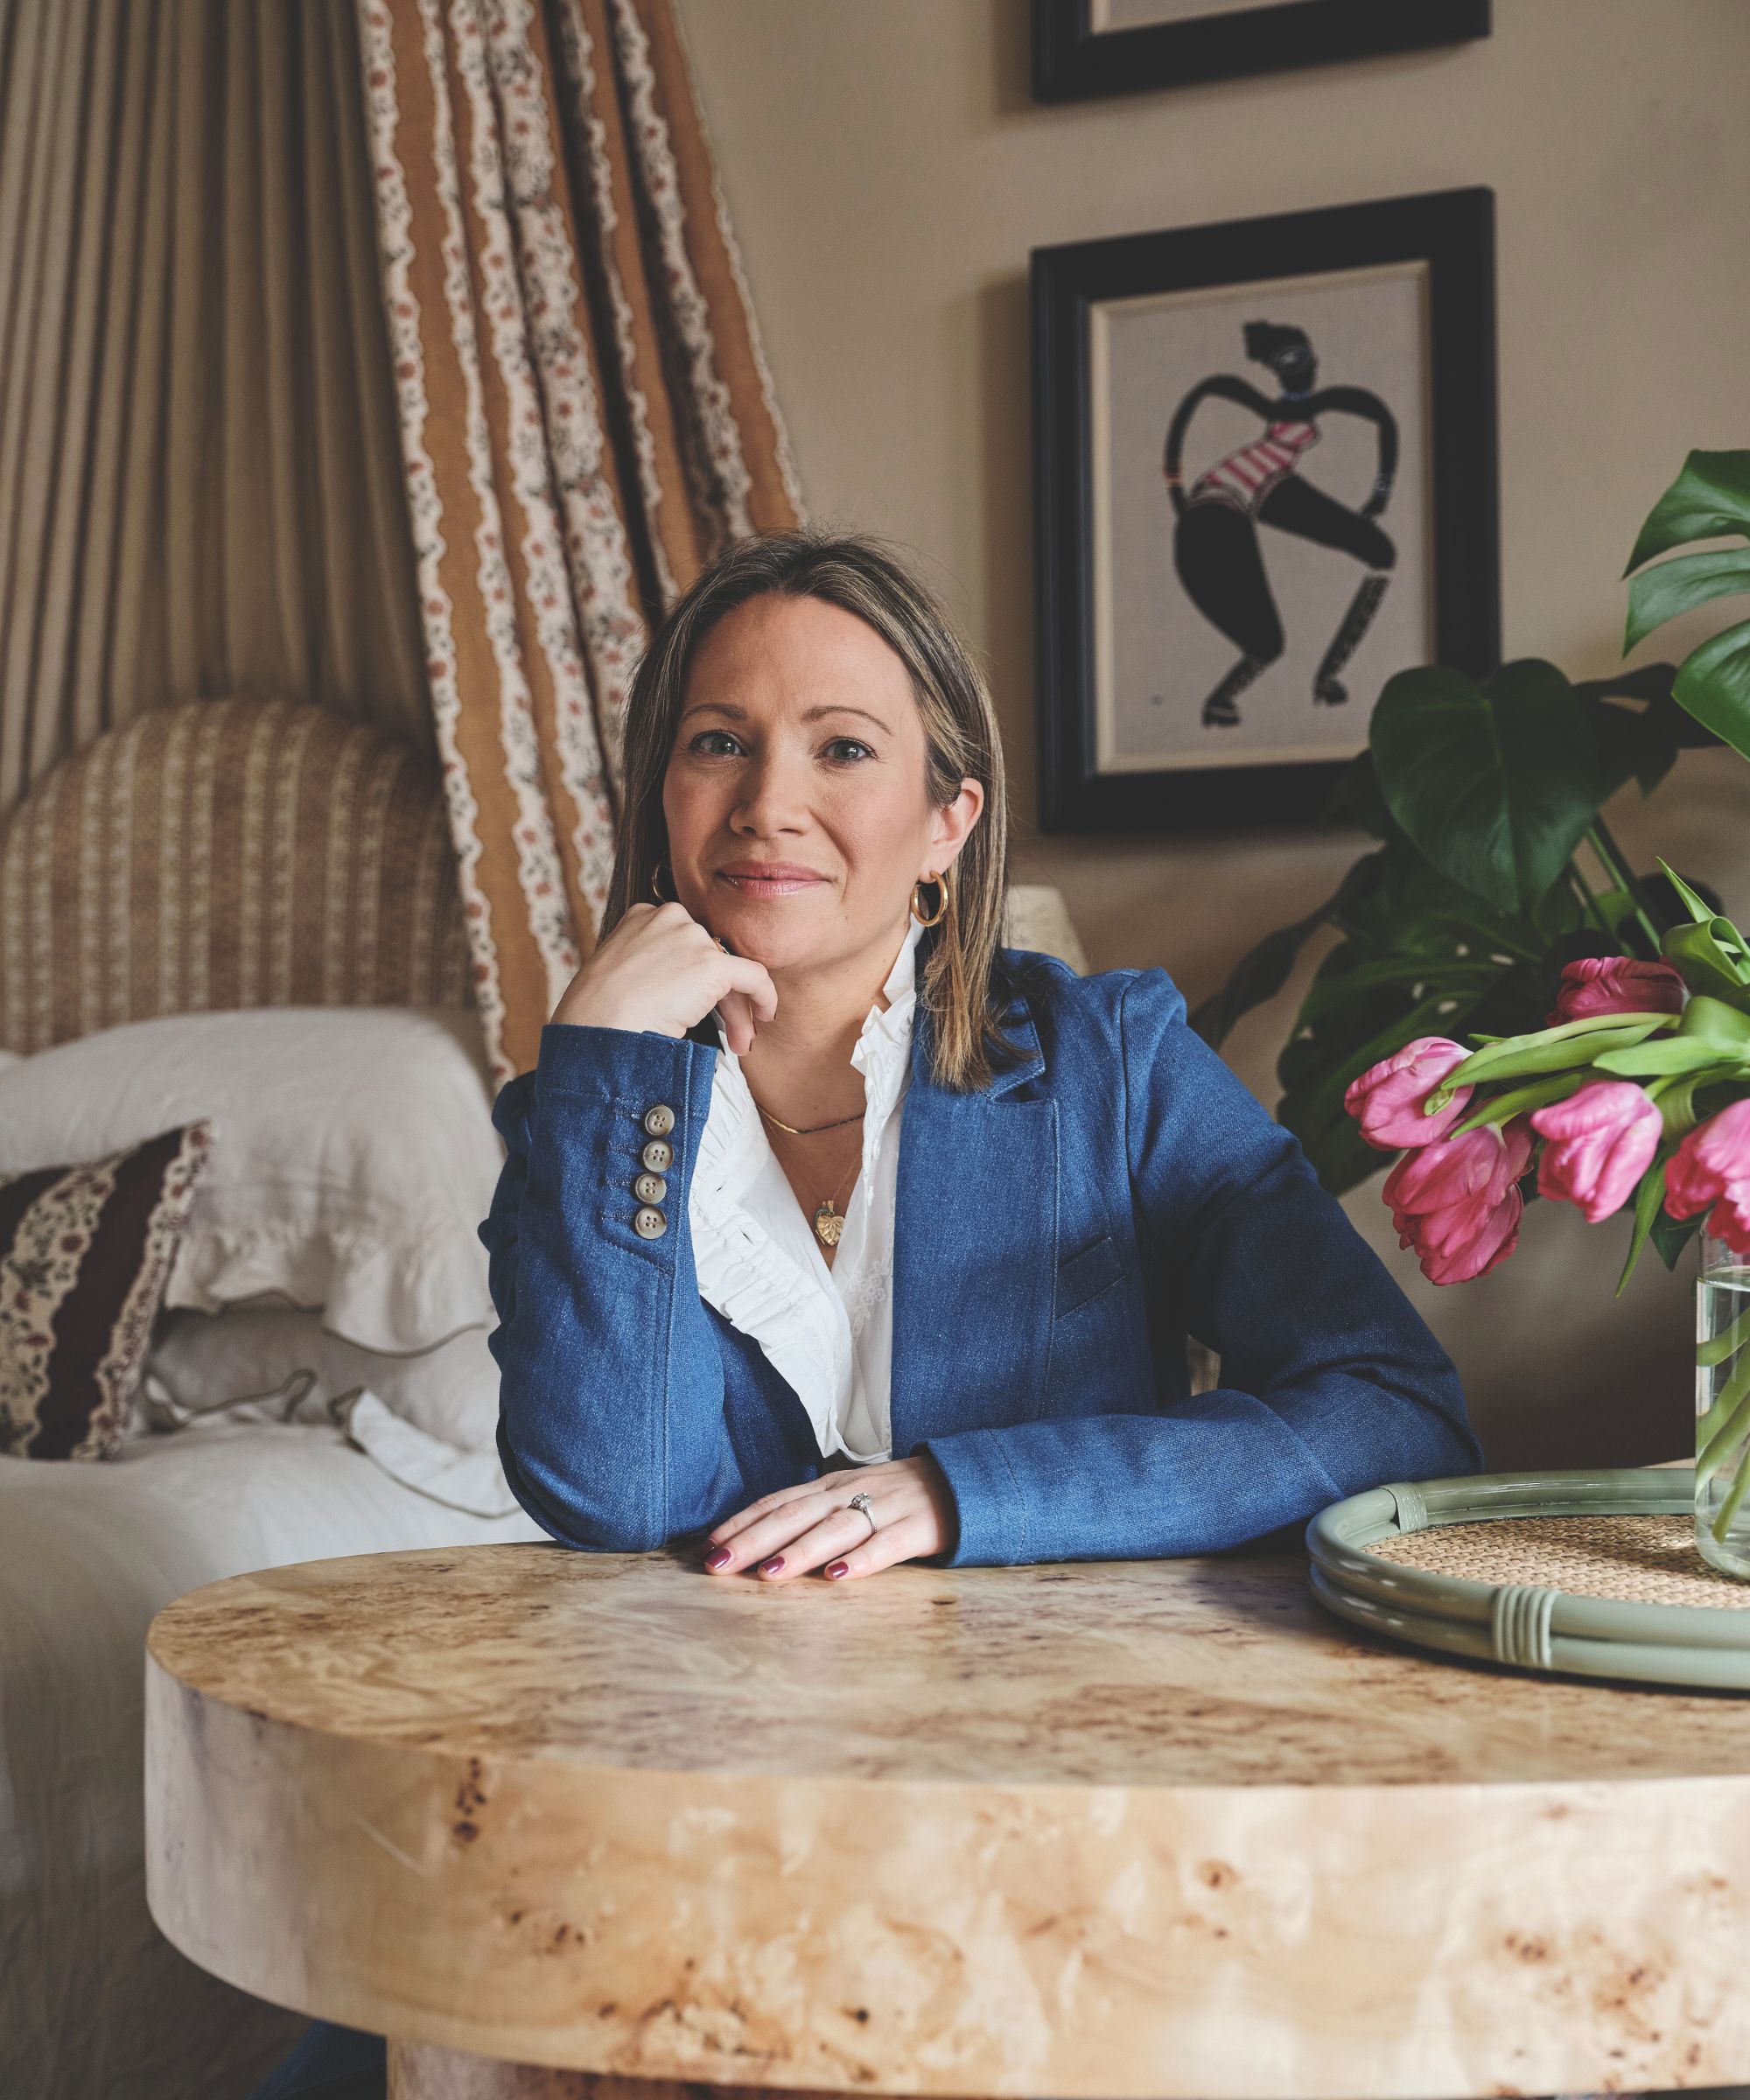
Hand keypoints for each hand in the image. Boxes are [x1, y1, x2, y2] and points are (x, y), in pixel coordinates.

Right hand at [549, 900, 776, 1052]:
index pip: (685, 944)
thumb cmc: (596, 1016)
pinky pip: (754, 977)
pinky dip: (764, 997)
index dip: (696, 979)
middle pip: (710, 956)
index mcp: (642, 916)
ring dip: (736, 1009)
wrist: (595, 1028)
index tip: (699, 1009)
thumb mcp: (618, 976)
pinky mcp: (710, 964)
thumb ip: (649, 969)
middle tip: (727, 1032)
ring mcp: (691, 937)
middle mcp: (669, 917)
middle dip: (720, 996)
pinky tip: (765, 1017)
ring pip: (731, 972)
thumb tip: (677, 992)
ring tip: (737, 1043)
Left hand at [700, 1455, 956, 1581]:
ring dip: (799, 1551)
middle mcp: (851, 1493)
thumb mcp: (848, 1498)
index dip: (741, 1523)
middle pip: (795, 1515)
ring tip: (768, 1574)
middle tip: (718, 1565)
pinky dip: (862, 1559)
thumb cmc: (894, 1499)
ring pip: (835, 1529)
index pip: (777, 1502)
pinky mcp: (918, 1528)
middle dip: (753, 1540)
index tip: (707, 1547)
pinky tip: (839, 1576)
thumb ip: (811, 1515)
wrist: (961, 1482)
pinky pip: (887, 1545)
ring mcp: (885, 1508)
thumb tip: (757, 1543)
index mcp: (830, 1487)